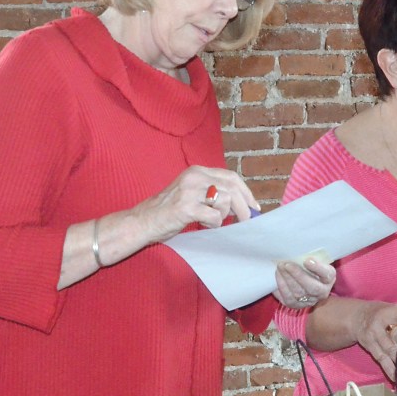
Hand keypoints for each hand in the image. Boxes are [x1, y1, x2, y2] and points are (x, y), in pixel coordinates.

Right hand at [133, 166, 258, 242]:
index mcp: (197, 171)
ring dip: (222, 216)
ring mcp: (190, 191)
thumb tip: (243, 205)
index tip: (254, 206)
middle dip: (244, 207)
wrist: (142, 221)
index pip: (231, 176)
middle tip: (246, 221)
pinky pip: (214, 217)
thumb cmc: (169, 211)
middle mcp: (194, 176)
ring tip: (208, 221)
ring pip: (225, 201)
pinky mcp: (186, 207)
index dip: (246, 192)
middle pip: (232, 188)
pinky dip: (213, 224)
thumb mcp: (192, 194)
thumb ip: (213, 194)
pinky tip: (201, 224)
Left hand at [274, 257, 336, 309]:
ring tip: (280, 268)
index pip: (326, 274)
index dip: (317, 268)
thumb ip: (311, 257)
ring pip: (298, 294)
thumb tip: (298, 249)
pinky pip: (288, 300)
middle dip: (298, 275)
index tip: (307, 260)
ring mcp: (310, 301)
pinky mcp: (297, 306)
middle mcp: (322, 292)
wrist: (307, 280)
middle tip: (286, 264)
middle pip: (312, 287)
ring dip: (287, 280)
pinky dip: (281, 288)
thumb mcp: (316, 260)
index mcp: (329, 278)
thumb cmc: (311, 266)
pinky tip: (278, 277)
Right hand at [354, 302, 396, 382]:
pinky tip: (396, 377)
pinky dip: (388, 368)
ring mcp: (374, 333)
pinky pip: (380, 358)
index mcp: (394, 311)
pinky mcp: (368, 345)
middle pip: (396, 335)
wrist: (358, 317)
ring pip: (388, 349)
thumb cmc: (387, 317)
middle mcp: (382, 321)